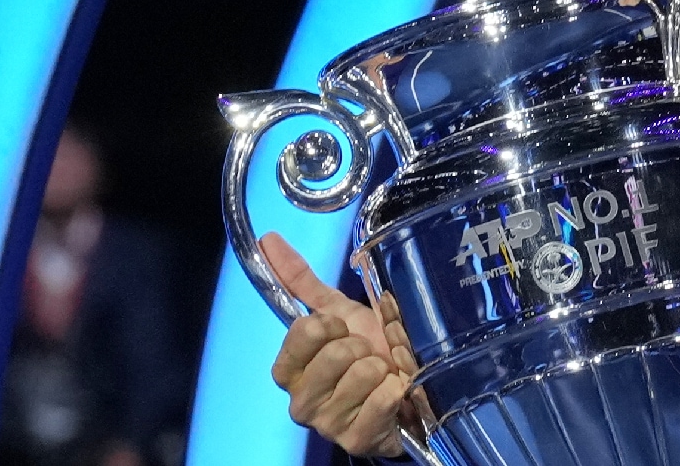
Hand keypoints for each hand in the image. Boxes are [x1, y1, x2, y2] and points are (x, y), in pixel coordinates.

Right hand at [263, 232, 417, 456]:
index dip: (332, 325)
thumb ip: (302, 282)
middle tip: (369, 356)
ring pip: (362, 374)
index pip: (303, 332)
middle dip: (363, 347)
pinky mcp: (356, 440)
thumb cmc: (372, 351)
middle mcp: (301, 401)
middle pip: (335, 354)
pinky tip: (395, 394)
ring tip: (384, 375)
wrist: (410, 390)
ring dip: (383, 368)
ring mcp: (327, 425)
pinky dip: (397, 390)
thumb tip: (269, 240)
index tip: (343, 330)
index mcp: (291, 369)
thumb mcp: (341, 313)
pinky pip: (382, 400)